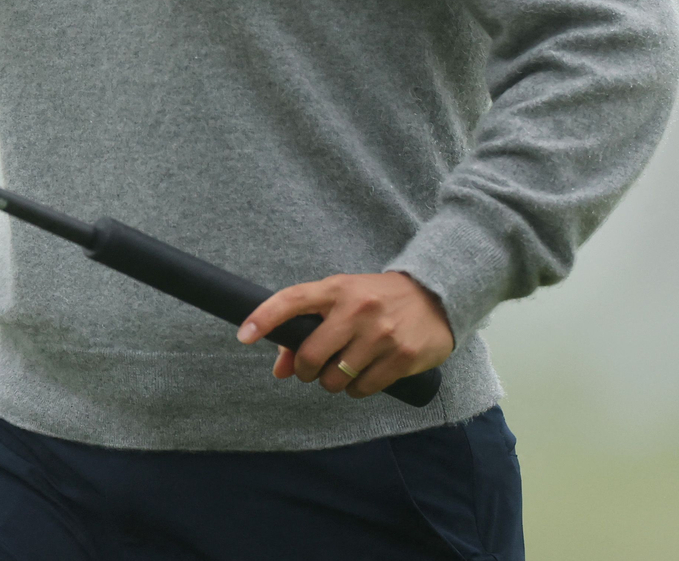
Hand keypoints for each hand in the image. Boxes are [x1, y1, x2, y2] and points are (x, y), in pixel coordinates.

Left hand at [237, 272, 453, 398]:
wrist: (435, 296)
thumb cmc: (375, 299)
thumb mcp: (341, 301)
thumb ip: (307, 330)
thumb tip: (280, 369)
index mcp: (336, 289)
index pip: (292, 300)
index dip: (264, 317)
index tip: (243, 335)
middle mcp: (357, 309)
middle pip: (310, 355)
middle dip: (306, 370)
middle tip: (315, 368)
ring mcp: (380, 334)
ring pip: (334, 378)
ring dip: (333, 382)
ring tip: (345, 367)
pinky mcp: (402, 357)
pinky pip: (362, 389)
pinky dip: (356, 389)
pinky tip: (365, 374)